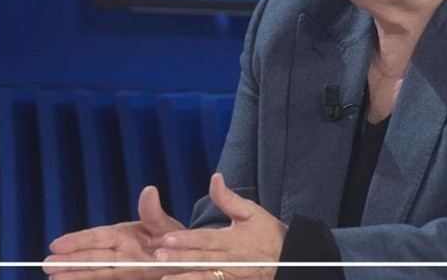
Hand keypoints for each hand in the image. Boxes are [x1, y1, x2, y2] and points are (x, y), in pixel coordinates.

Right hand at [44, 185, 185, 279]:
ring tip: (53, 278)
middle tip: (46, 265)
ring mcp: (123, 268)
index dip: (78, 241)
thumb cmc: (175, 237)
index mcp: (124, 235)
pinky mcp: (129, 279)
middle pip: (91, 257)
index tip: (57, 244)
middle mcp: (119, 252)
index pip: (97, 238)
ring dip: (75, 275)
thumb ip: (154, 213)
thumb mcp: (166, 224)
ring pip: (95, 271)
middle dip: (70, 261)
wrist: (189, 255)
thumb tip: (149, 191)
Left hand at [156, 173, 286, 279]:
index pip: (206, 239)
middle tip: (158, 256)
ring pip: (204, 277)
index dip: (187, 239)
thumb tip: (215, 177)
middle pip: (201, 259)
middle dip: (179, 258)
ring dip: (185, 277)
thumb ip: (228, 198)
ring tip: (164, 277)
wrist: (289, 259)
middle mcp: (230, 259)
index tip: (167, 238)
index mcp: (232, 239)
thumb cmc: (268, 234)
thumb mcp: (251, 211)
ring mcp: (230, 275)